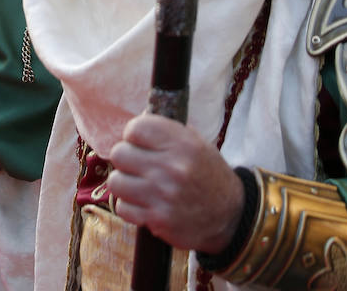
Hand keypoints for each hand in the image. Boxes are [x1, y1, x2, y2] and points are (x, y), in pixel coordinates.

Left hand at [106, 113, 243, 254]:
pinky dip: (130, 207)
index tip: (140, 143)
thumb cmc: (206, 174)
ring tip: (139, 185)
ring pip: (115, 181)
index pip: (136, 128)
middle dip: (127, 159)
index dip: (134, 135)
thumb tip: (131, 127)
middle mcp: (173, 168)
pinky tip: (145, 204)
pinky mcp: (158, 219)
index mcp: (183, 144)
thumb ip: (165, 132)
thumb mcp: (196, 144)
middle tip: (138, 166)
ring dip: (125, 184)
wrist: (231, 216)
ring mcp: (164, 195)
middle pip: (119, 153)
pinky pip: (122, 207)